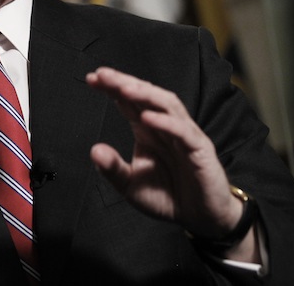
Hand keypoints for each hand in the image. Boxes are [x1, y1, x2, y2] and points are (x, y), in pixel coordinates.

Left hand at [86, 67, 256, 259]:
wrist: (201, 217)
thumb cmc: (167, 196)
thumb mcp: (131, 186)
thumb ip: (113, 169)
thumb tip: (94, 151)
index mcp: (147, 130)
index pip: (128, 101)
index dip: (112, 88)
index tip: (91, 78)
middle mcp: (165, 126)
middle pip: (146, 95)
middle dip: (124, 83)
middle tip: (102, 75)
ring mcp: (184, 135)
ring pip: (167, 105)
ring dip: (146, 94)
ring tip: (124, 88)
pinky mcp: (200, 150)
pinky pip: (184, 131)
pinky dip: (166, 122)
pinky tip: (148, 118)